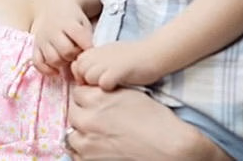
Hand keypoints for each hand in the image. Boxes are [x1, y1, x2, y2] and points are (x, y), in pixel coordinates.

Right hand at [32, 0, 92, 77]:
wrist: (56, 8)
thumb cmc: (75, 19)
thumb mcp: (84, 22)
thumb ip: (88, 36)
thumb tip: (91, 54)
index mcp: (67, 22)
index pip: (78, 34)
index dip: (87, 45)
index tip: (91, 49)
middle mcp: (52, 30)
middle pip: (65, 50)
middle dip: (75, 55)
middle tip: (78, 54)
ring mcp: (42, 39)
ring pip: (52, 59)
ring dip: (63, 63)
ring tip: (68, 59)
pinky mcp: (35, 47)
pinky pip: (37, 63)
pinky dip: (47, 69)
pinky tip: (56, 70)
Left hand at [65, 84, 230, 160]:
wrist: (170, 148)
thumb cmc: (156, 119)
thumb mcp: (129, 94)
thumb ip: (106, 91)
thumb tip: (94, 89)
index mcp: (97, 98)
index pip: (77, 92)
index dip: (86, 96)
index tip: (93, 101)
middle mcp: (88, 118)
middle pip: (73, 111)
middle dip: (82, 112)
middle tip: (96, 118)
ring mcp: (88, 142)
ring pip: (72, 133)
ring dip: (81, 132)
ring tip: (96, 134)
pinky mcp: (92, 160)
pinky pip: (77, 154)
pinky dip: (84, 150)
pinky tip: (98, 148)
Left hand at [71, 40, 162, 89]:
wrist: (152, 52)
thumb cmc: (132, 56)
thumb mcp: (109, 54)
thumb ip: (95, 61)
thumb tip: (83, 73)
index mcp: (94, 51)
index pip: (76, 65)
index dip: (83, 75)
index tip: (95, 82)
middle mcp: (97, 54)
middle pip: (80, 72)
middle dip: (88, 82)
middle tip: (102, 87)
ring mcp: (106, 61)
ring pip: (89, 78)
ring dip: (97, 85)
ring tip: (111, 87)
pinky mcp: (117, 70)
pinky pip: (103, 83)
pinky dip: (109, 87)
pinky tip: (118, 86)